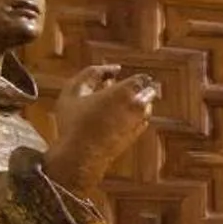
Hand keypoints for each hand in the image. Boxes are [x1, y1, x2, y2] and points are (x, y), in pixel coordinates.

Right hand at [45, 65, 157, 197]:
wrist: (81, 154)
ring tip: (112, 104)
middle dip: (135, 88)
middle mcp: (139, 106)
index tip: (114, 79)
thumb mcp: (74, 90)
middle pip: (148, 90)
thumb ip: (92, 73)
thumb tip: (114, 69)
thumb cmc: (75, 121)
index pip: (142, 78)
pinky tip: (113, 117)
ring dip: (134, 101)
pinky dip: (132, 114)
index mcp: (126, 92)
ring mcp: (140, 121)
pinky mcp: (137, 134)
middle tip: (115, 91)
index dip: (130, 77)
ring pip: (146, 105)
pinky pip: (141, 118)